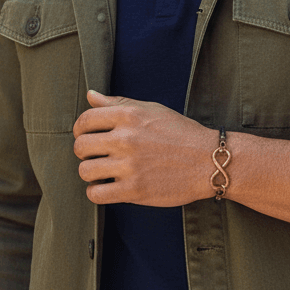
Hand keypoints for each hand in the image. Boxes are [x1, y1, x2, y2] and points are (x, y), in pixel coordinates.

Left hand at [72, 90, 215, 206]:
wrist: (208, 161)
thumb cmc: (180, 133)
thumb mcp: (151, 109)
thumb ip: (117, 103)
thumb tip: (91, 95)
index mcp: (129, 115)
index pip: (85, 120)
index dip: (80, 129)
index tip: (87, 136)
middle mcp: (126, 139)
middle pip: (80, 147)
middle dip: (84, 152)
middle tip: (97, 155)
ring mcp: (129, 166)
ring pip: (85, 171)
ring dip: (90, 173)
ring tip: (103, 172)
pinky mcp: (134, 190)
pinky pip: (96, 194)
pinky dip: (97, 191)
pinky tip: (107, 187)